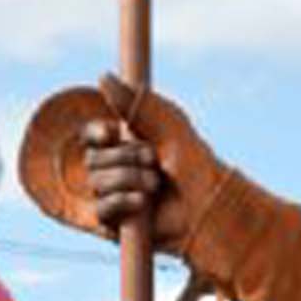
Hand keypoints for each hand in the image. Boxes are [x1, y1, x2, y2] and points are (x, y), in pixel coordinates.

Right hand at [24, 77, 229, 249]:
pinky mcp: (116, 224)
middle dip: (124, 157)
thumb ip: (134, 100)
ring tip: (156, 184)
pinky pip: (101, 209)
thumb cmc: (193, 161)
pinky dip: (121, 201)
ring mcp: (113, 197)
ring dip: (128, 178)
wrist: (208, 203)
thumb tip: (103, 76)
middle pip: (92, 158)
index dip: (96, 133)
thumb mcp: (167, 123)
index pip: (92, 135)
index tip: (111, 133)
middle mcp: (114, 170)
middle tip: (154, 159)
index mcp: (123, 144)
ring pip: (96, 182)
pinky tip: (142, 202)